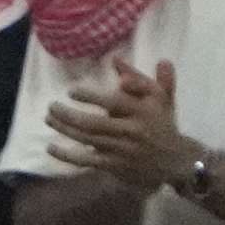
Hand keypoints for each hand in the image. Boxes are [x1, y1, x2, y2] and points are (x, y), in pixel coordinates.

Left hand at [43, 52, 188, 186]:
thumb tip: (116, 59)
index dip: (92, 97)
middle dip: (69, 115)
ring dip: (64, 129)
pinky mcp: (112, 165)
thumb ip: (138, 78)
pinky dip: (66, 155)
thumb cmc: (162, 123)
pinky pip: (85, 161)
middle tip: (52, 106)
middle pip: (94, 123)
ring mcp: (120, 150)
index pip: (115, 102)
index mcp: (143, 110)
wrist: (174, 160)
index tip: (72, 91)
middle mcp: (131, 130)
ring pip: (87, 140)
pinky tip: (51, 147)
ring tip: (50, 118)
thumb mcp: (159, 97)